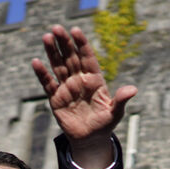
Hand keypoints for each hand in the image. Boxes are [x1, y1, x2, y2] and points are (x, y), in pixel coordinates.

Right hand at [31, 25, 136, 168]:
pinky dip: (42, 74)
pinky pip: (48, 84)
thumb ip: (121, 100)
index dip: (82, 44)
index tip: (76, 30)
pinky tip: (36, 62)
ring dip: (52, 52)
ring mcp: (67, 88)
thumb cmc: (105, 124)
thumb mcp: (115, 113)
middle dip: (64, 43)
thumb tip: (133, 89)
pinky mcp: (56, 99)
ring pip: (58, 66)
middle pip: (71, 58)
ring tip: (46, 37)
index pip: (87, 58)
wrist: (90, 140)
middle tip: (57, 28)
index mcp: (95, 80)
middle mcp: (79, 80)